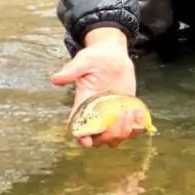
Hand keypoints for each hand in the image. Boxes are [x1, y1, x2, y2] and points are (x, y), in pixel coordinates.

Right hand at [50, 27, 143, 148]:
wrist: (114, 54)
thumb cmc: (97, 57)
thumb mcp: (84, 61)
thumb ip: (71, 70)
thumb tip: (55, 79)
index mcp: (84, 104)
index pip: (79, 127)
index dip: (81, 138)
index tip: (87, 140)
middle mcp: (97, 114)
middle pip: (99, 139)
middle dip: (110, 134)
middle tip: (120, 116)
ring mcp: (113, 115)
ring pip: (116, 138)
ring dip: (124, 132)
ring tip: (131, 112)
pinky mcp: (126, 112)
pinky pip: (132, 129)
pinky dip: (137, 127)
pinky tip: (139, 113)